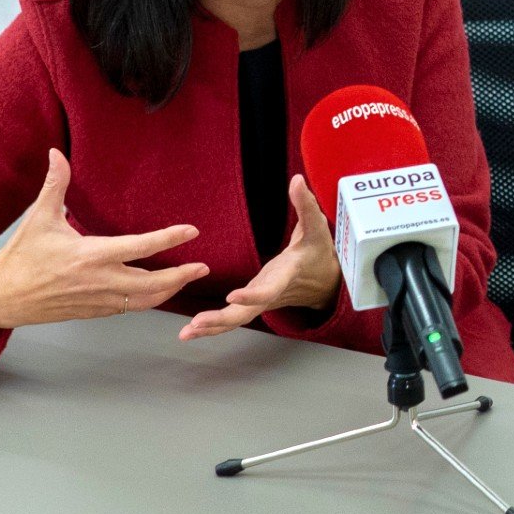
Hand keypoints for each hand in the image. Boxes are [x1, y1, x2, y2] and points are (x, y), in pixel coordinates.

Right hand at [0, 149, 208, 331]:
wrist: (1, 297)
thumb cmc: (22, 256)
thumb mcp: (38, 218)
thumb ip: (55, 184)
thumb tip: (57, 151)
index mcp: (90, 255)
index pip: (140, 247)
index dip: (169, 239)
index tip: (191, 232)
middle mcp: (99, 281)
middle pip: (152, 283)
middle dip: (180, 275)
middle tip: (202, 266)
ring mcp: (98, 300)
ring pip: (144, 300)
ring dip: (169, 291)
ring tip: (186, 279)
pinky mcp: (94, 312)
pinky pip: (128, 308)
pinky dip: (148, 301)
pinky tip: (158, 293)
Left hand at [180, 174, 338, 340]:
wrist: (327, 282)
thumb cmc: (320, 252)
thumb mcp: (317, 227)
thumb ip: (306, 204)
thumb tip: (296, 180)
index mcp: (285, 275)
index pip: (269, 289)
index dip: (252, 295)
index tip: (233, 296)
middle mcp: (272, 293)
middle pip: (247, 313)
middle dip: (222, 319)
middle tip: (198, 323)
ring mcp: (262, 302)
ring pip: (237, 320)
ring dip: (212, 327)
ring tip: (187, 332)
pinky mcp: (254, 304)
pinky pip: (234, 319)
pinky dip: (213, 326)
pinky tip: (193, 330)